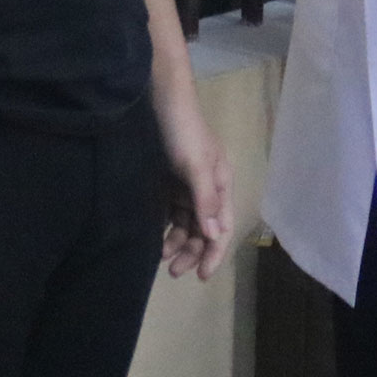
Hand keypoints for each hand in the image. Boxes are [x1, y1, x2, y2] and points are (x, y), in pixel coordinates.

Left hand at [153, 77, 233, 280]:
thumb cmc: (183, 131)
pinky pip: (169, 212)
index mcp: (221, 184)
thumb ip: (206, 201)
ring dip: (176, 242)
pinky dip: (165, 227)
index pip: (222, 228)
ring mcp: (186, 185)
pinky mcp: (168, 180)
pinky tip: (153, 237)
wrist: (159, 99)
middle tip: (172, 272)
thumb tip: (215, 236)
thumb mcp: (196, 166)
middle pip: (203, 230)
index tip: (200, 277)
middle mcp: (206, 188)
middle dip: (191, 252)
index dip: (214, 254)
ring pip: (185, 224)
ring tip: (160, 256)